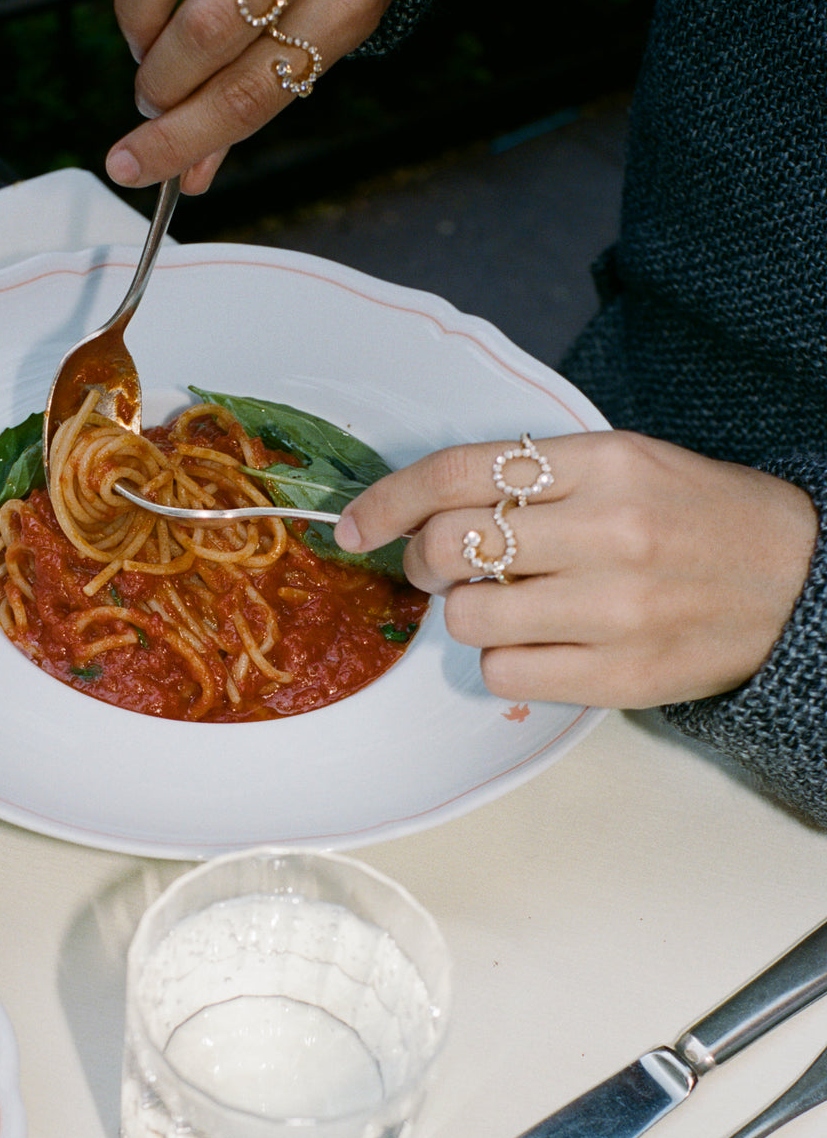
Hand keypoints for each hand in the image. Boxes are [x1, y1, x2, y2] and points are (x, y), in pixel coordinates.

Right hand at [107, 0, 400, 192]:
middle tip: (152, 100)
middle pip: (207, 38)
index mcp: (340, 12)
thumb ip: (247, 103)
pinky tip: (150, 4)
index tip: (127, 166)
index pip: (249, 96)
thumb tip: (189, 176)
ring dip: (144, 37)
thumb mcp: (308, 43)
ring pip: (181, 1)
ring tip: (151, 48)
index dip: (180, 139)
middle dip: (160, 84)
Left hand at [334, 431, 818, 707]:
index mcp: (605, 462)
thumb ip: (534, 480)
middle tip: (440, 568)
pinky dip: (502, 659)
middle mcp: (608, 530)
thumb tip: (427, 514)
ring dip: (464, 614)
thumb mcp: (627, 464)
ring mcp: (616, 608)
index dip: (389, 499)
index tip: (355, 525)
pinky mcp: (620, 675)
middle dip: (421, 561)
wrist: (800, 581)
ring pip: (468, 618)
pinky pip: (504, 673)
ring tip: (503, 605)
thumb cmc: (698, 517)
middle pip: (450, 546)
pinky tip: (537, 643)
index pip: (460, 471)